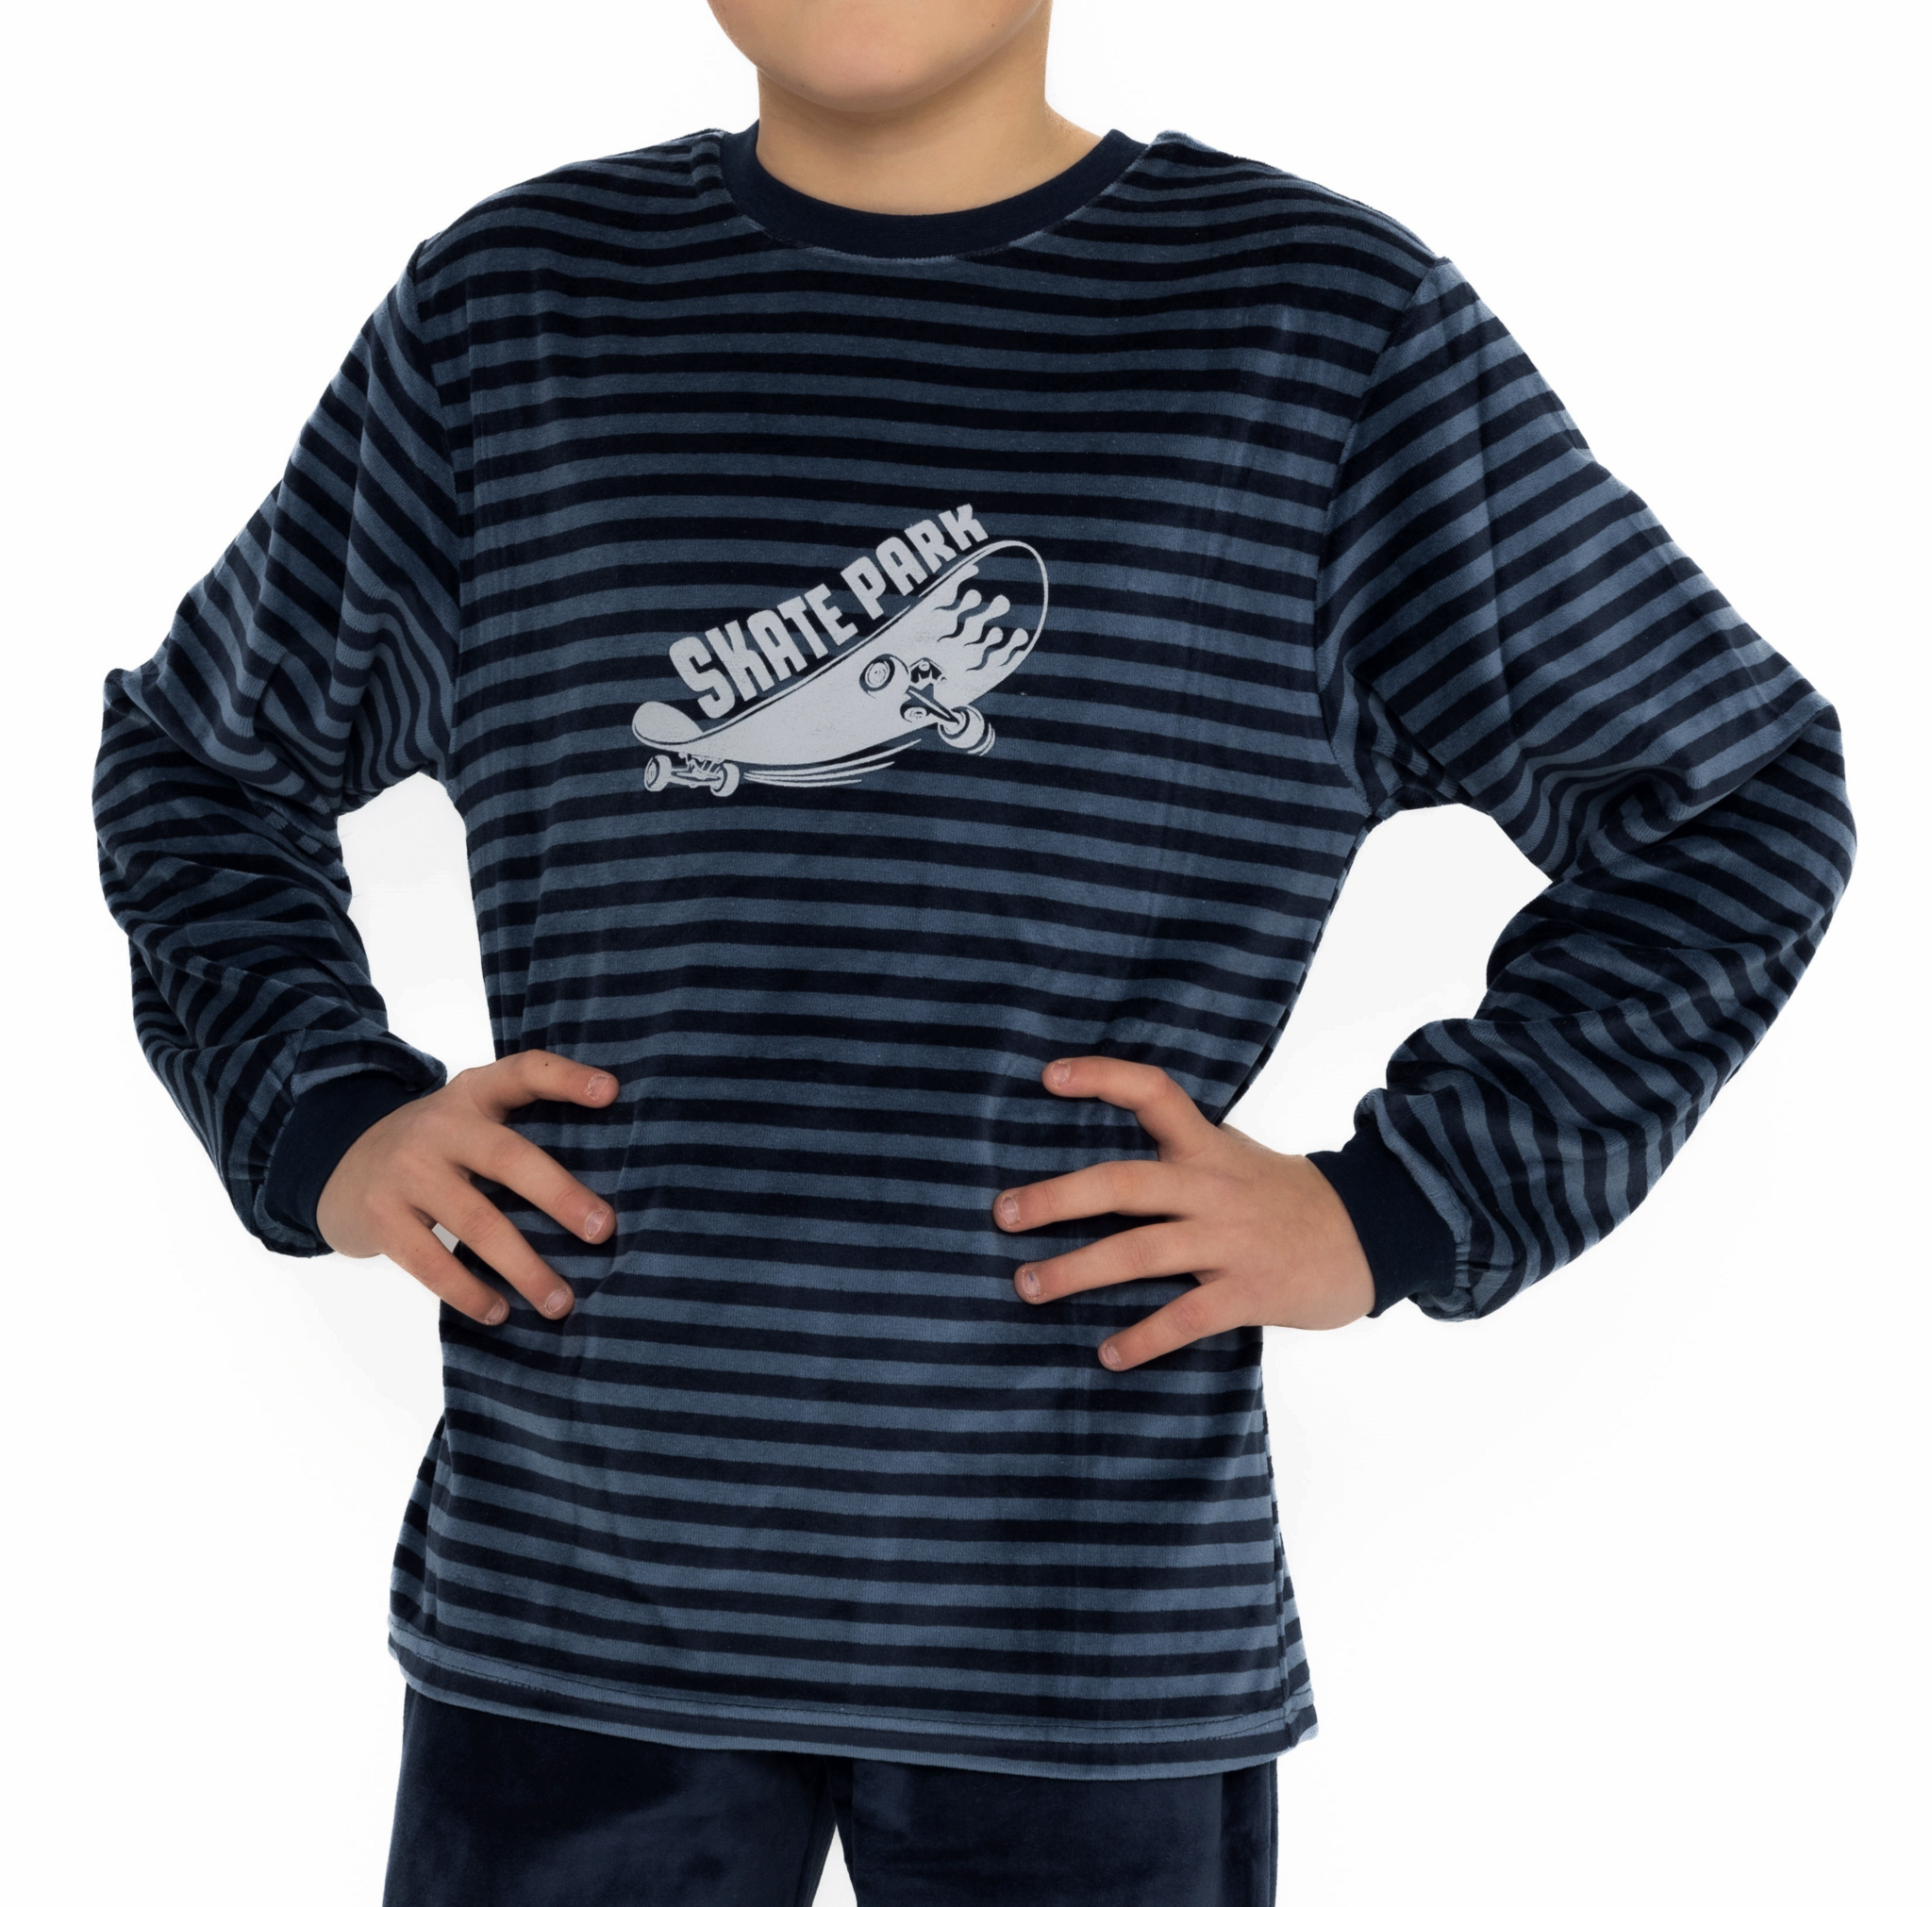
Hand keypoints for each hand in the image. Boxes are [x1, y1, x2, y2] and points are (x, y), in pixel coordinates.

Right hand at [316, 1051, 618, 1325]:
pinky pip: (432, 1262)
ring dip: (524, 1267)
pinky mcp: (382, 1218)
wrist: (339, 1168)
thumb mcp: (468, 1121)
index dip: (565, 1078)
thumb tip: (595, 1196)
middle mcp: (440, 1126)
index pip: (522, 1073)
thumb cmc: (434, 1151)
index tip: (610, 1091)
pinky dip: (470, 1292)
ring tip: (560, 1302)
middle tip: (603, 1230)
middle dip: (560, 1196)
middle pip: (508, 1158)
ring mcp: (407, 1172)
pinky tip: (499, 1312)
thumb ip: (517, 1134)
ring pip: (476, 1222)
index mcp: (472, 1095)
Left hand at [994, 1057, 1374, 1370]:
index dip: (1102, 1079)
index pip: (1155, 1093)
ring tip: (1028, 1285)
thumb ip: (1181, 1157)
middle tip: (1003, 1213)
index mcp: (1208, 1148)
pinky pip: (1184, 1317)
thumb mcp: (1236, 1159)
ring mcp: (1229, 1240)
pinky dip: (1143, 1338)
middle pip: (1124, 1183)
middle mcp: (1212, 1188)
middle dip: (1058, 1198)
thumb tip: (1104, 1168)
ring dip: (1077, 1271)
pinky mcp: (1248, 1291)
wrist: (1375, 1233)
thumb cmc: (1286, 1199)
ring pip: (1140, 1252)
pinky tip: (1109, 1354)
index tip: (1048, 1075)